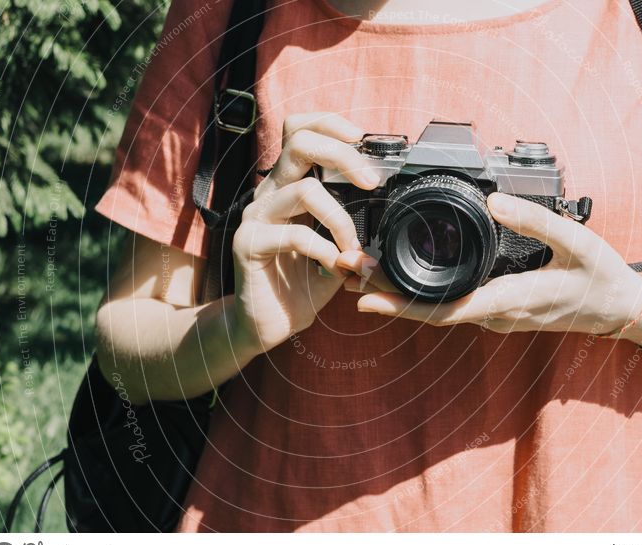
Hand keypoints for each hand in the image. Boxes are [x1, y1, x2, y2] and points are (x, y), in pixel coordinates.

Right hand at [232, 112, 379, 352]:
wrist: (267, 323)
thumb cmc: (302, 283)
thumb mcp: (337, 248)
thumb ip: (356, 225)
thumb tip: (394, 208)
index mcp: (289, 185)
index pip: (300, 130)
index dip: (331, 124)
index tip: (363, 141)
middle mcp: (269, 194)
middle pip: (299, 141)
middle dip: (343, 155)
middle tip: (372, 182)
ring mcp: (256, 217)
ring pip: (304, 191)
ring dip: (341, 220)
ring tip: (354, 248)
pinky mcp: (248, 245)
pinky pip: (294, 235)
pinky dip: (326, 251)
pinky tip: (336, 267)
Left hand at [352, 192, 641, 335]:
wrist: (619, 308)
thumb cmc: (601, 277)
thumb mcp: (577, 242)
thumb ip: (538, 221)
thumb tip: (495, 201)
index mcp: (509, 301)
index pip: (446, 309)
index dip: (403, 306)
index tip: (366, 297)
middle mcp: (494, 314)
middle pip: (430, 312)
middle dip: (386, 297)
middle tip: (345, 274)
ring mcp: (494, 315)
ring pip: (438, 309)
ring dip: (400, 295)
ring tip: (362, 272)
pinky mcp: (496, 309)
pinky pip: (452, 304)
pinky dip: (422, 293)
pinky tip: (404, 277)